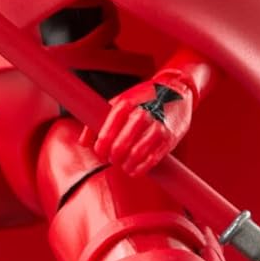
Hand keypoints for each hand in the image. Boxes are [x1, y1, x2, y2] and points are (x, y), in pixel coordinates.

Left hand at [80, 71, 195, 176]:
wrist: (176, 90)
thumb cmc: (143, 98)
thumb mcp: (119, 102)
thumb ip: (98, 120)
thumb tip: (83, 143)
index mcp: (125, 105)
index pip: (106, 134)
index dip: (100, 149)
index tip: (100, 153)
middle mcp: (142, 114)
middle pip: (120, 146)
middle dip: (112, 158)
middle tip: (112, 159)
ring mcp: (157, 127)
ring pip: (136, 155)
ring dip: (126, 165)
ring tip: (123, 165)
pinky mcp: (169, 138)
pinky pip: (152, 159)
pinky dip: (140, 169)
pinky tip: (135, 169)